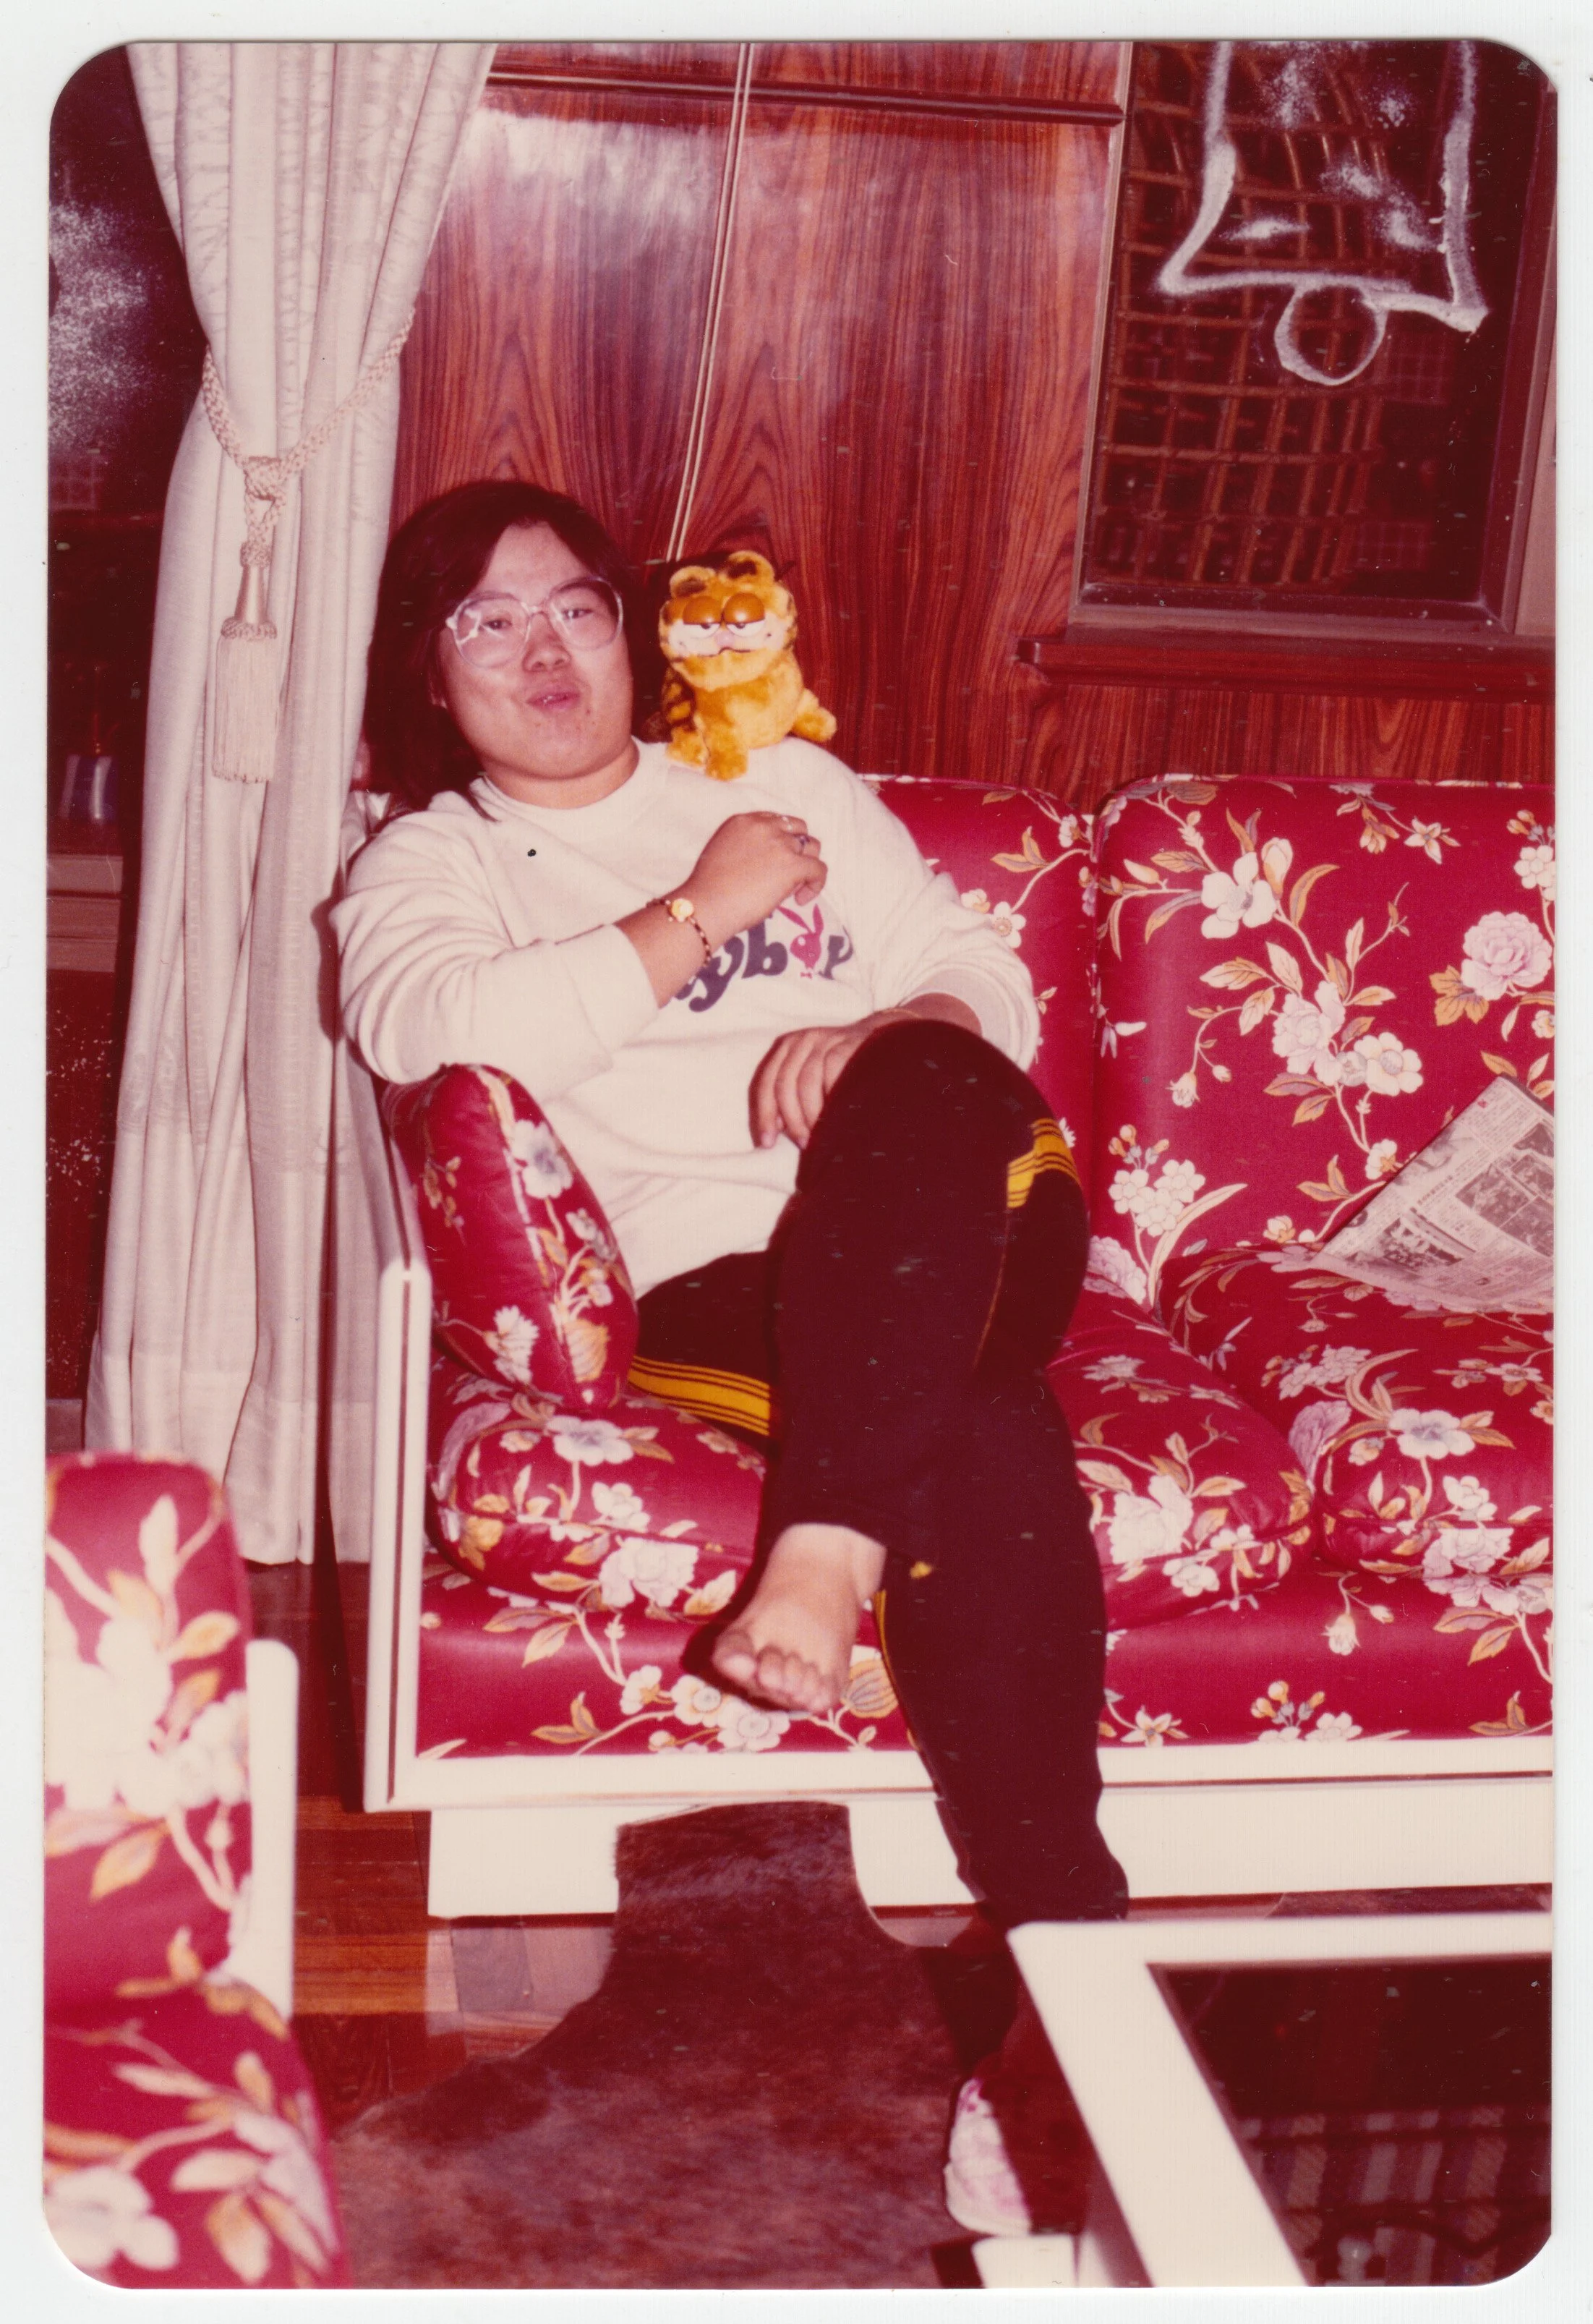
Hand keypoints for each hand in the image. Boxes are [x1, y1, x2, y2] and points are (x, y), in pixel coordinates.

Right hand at [688, 812, 826, 949]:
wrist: (706, 905)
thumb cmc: (708, 891)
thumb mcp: (724, 854)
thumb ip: (747, 848)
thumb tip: (770, 865)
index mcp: (743, 821)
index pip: (776, 821)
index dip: (782, 840)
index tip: (777, 861)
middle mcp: (764, 826)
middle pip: (798, 830)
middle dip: (797, 850)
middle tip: (786, 875)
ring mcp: (780, 844)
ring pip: (812, 847)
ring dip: (807, 866)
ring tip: (794, 888)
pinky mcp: (792, 865)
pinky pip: (819, 869)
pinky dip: (816, 884)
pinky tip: (801, 900)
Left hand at [750, 1010, 920, 1149]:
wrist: (882, 1041)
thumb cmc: (842, 1071)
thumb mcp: (811, 1079)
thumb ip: (790, 1099)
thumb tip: (775, 1129)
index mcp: (787, 1048)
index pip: (767, 1083)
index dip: (764, 1115)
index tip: (767, 1143)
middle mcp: (802, 1041)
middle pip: (784, 1085)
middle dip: (792, 1120)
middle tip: (804, 1143)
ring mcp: (825, 1039)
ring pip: (806, 1082)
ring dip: (811, 1115)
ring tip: (820, 1135)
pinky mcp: (847, 1043)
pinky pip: (832, 1074)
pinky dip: (832, 1098)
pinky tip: (837, 1115)